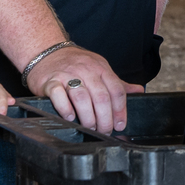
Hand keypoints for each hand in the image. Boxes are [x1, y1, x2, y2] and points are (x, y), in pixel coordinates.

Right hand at [28, 44, 145, 133]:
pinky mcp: (50, 81)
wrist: (46, 53)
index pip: (116, 90)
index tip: (120, 125)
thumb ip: (117, 83)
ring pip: (82, 98)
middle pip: (101, 97)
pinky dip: (66, 109)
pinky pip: (59, 96)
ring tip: (90, 127)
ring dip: (88, 118)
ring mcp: (67, 75)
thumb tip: (138, 91)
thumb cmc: (74, 64)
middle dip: (105, 119)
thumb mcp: (99, 68)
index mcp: (101, 68)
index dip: (120, 111)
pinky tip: (70, 117)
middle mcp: (86, 70)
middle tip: (104, 131)